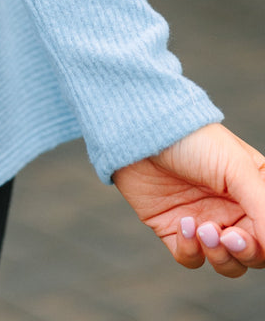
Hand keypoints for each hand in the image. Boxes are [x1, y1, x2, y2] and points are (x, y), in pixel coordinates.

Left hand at [112, 123, 264, 276]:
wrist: (142, 131)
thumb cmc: (193, 139)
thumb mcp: (236, 167)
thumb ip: (263, 207)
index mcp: (254, 191)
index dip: (264, 244)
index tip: (248, 233)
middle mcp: (232, 210)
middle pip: (254, 255)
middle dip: (245, 252)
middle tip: (228, 236)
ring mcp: (204, 221)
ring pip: (227, 264)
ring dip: (219, 256)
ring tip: (203, 229)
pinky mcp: (174, 230)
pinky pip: (192, 259)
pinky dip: (191, 251)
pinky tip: (183, 224)